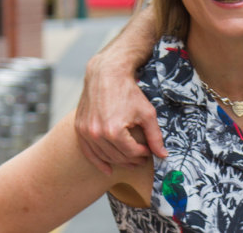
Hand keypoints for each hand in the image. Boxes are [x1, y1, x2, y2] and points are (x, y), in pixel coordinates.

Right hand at [75, 51, 166, 174]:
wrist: (107, 74)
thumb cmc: (129, 92)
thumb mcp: (147, 113)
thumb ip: (155, 136)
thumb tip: (163, 155)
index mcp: (114, 131)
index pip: (131, 153)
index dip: (143, 154)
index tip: (150, 151)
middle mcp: (96, 134)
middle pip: (117, 156)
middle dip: (132, 159)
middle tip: (142, 158)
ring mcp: (85, 132)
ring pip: (103, 156)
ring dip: (118, 162)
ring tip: (131, 161)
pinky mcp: (79, 128)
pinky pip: (88, 152)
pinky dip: (98, 162)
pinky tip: (107, 169)